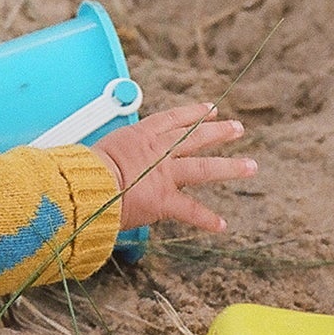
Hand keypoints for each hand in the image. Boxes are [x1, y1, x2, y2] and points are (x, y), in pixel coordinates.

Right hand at [90, 102, 256, 232]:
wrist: (87, 185)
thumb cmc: (83, 169)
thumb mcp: (98, 151)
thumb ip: (111, 156)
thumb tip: (103, 165)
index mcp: (139, 136)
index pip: (173, 119)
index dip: (194, 113)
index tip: (210, 109)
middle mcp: (157, 152)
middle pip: (195, 137)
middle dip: (219, 132)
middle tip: (237, 128)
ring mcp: (165, 175)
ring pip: (204, 167)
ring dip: (230, 167)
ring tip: (250, 166)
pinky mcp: (165, 200)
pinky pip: (190, 211)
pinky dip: (206, 219)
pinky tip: (222, 225)